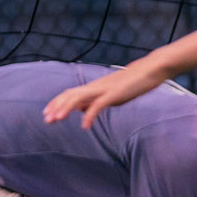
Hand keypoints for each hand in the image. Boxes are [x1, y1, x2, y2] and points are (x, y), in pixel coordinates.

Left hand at [43, 61, 169, 129]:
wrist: (151, 70)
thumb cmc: (135, 83)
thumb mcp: (113, 94)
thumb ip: (97, 101)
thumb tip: (82, 108)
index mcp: (95, 87)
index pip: (70, 93)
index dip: (57, 103)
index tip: (47, 113)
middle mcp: (96, 87)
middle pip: (70, 95)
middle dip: (57, 107)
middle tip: (46, 120)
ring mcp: (104, 89)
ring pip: (79, 98)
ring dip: (66, 109)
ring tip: (57, 120)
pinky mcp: (114, 94)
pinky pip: (98, 105)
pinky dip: (89, 116)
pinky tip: (85, 126)